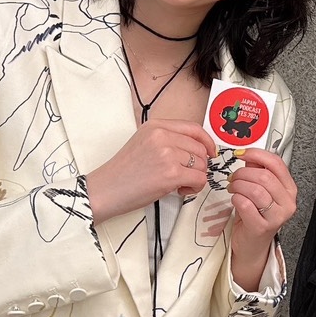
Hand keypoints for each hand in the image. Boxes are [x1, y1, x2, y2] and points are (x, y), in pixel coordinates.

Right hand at [87, 119, 215, 223]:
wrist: (105, 189)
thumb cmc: (123, 172)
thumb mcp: (144, 143)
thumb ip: (168, 140)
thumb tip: (198, 149)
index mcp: (156, 126)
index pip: (194, 128)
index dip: (207, 142)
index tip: (211, 153)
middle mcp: (162, 136)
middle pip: (200, 149)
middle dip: (199, 166)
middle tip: (184, 176)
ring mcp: (167, 153)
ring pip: (202, 165)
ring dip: (195, 178)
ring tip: (178, 184)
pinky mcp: (171, 173)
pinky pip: (199, 179)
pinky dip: (194, 188)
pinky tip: (180, 190)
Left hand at [228, 150, 297, 289]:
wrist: (252, 244)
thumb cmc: (255, 216)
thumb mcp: (259, 190)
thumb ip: (256, 171)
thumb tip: (248, 154)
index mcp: (289, 189)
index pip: (277, 163)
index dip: (257, 154)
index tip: (242, 153)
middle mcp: (287, 202)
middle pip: (265, 177)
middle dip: (243, 173)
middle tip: (234, 178)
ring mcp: (277, 216)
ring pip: (255, 190)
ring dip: (238, 186)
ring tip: (233, 189)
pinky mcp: (262, 227)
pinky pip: (246, 205)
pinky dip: (236, 199)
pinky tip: (235, 201)